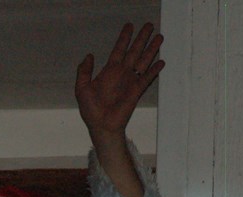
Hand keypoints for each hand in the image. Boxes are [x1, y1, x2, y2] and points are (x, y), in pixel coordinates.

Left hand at [75, 23, 164, 137]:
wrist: (101, 126)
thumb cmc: (90, 110)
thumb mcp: (81, 88)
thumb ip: (84, 71)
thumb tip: (89, 56)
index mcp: (109, 71)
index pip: (118, 50)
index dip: (124, 38)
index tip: (129, 26)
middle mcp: (122, 74)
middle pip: (134, 51)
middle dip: (142, 38)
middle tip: (149, 25)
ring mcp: (130, 82)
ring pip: (143, 61)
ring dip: (151, 49)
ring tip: (159, 37)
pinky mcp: (136, 91)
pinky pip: (146, 78)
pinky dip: (154, 70)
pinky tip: (161, 61)